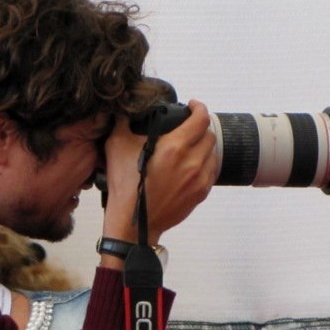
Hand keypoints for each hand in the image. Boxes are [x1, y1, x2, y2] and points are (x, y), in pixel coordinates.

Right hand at [101, 100, 216, 244]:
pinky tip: (191, 164)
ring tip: (191, 145)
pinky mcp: (201, 193)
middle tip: (188, 126)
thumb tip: (123, 110)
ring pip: (213, 153)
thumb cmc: (125, 188)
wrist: (134, 223)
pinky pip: (211, 171)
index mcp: (174, 147)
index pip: (200, 119)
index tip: (193, 106)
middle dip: (200, 127)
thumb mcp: (117, 148)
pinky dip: (204, 163)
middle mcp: (191, 162)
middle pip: (209, 134)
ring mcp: (199, 179)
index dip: (199, 108)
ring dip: (204, 145)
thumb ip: (122, 123)